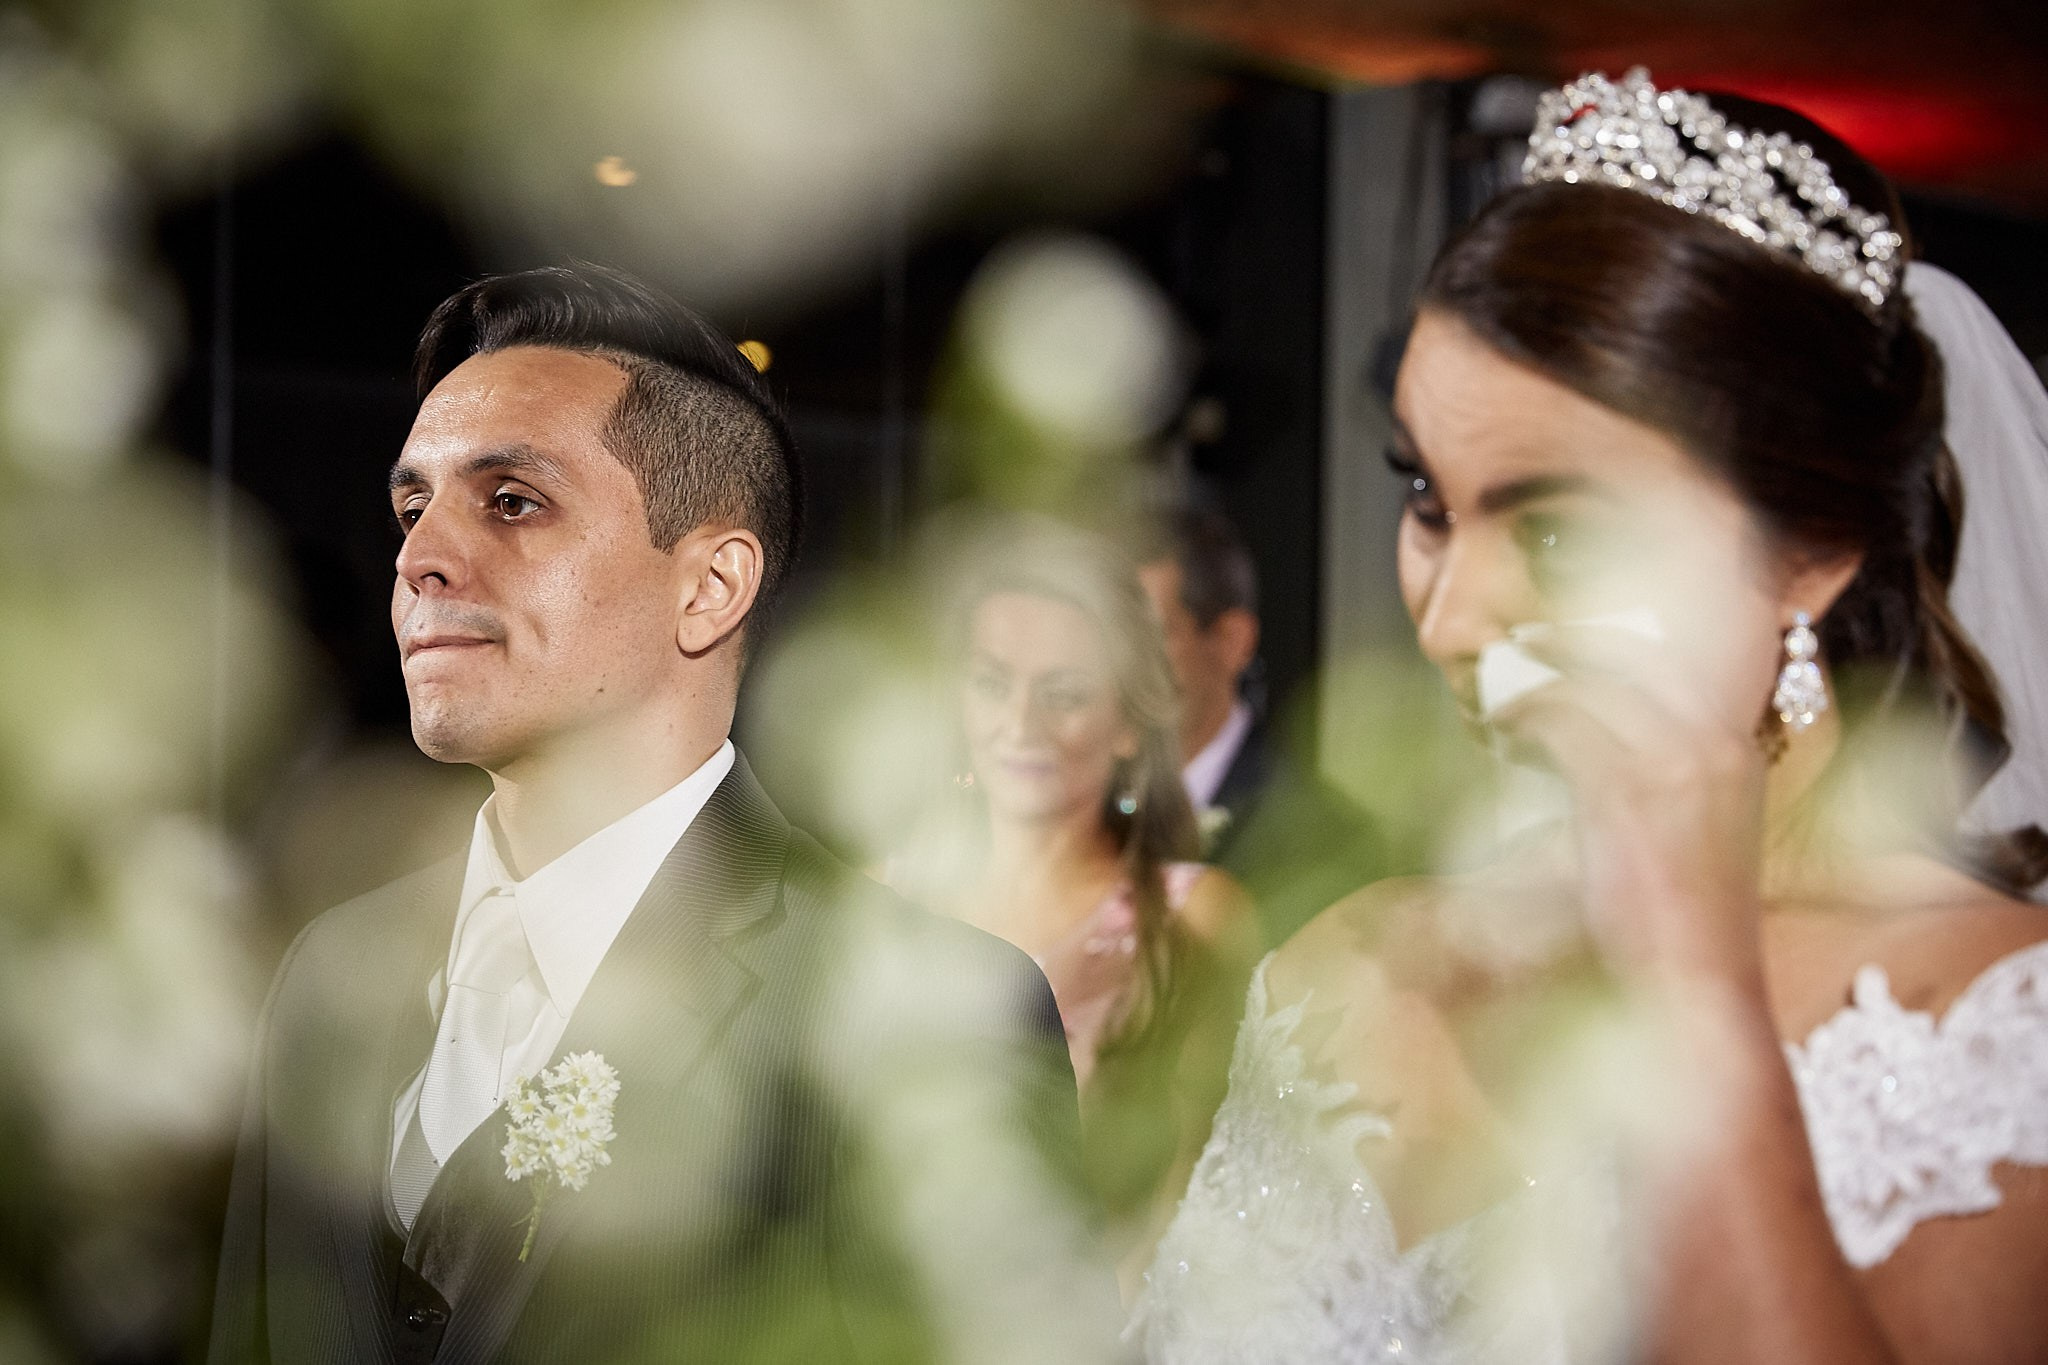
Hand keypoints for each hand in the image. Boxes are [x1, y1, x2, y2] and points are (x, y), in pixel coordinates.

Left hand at [1488, 623, 1770, 991]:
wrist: (1699, 998)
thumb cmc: (1685, 936)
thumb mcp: (1688, 843)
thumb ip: (1656, 790)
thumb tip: (1592, 755)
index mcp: (1738, 754)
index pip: (1673, 665)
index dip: (1612, 648)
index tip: (1562, 646)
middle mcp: (1716, 745)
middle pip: (1633, 658)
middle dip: (1572, 646)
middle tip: (1520, 647)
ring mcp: (1677, 763)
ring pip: (1590, 685)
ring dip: (1538, 685)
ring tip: (1500, 701)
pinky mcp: (1627, 789)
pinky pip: (1559, 721)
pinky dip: (1523, 718)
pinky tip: (1502, 731)